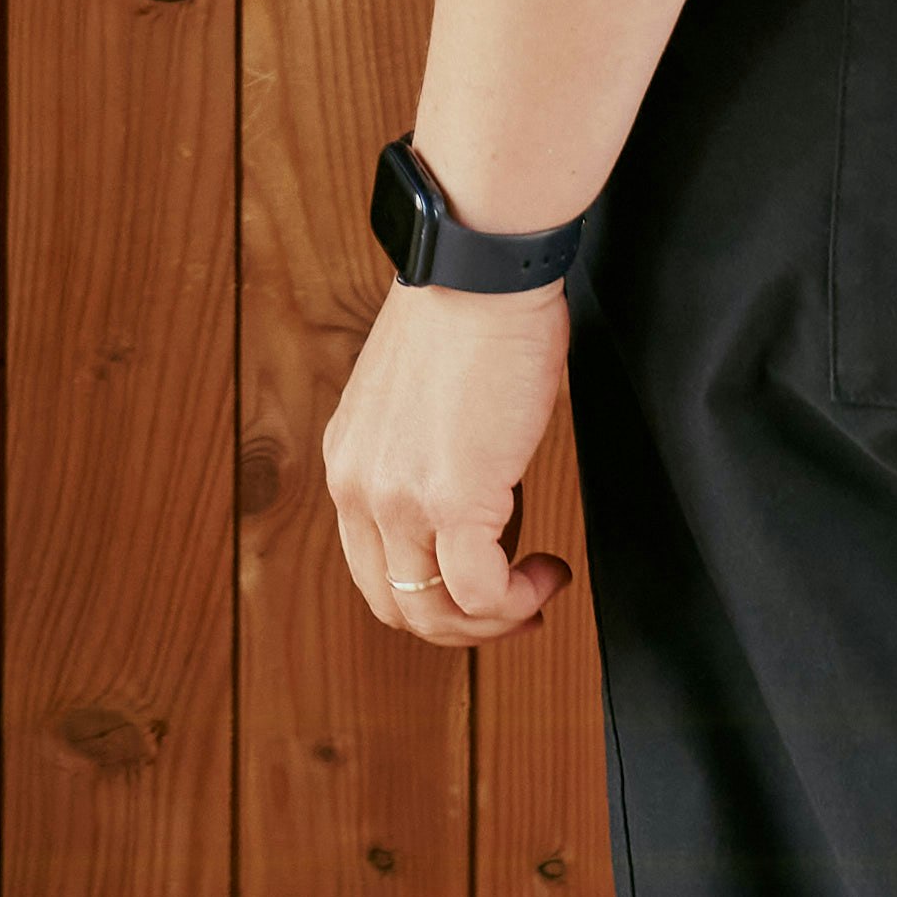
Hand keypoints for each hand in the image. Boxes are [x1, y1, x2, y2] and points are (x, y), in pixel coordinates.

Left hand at [322, 278, 574, 648]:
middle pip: (396, 607)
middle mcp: (360, 488)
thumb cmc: (470, 314)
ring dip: (494, 618)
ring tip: (537, 587)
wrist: (481, 272)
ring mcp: (401, 500)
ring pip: (435, 614)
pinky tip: (546, 571)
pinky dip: (516, 599)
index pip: (372, 569)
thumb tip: (473, 493)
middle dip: (462, 625)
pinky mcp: (453, 501)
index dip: (431, 598)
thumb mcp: (418, 398)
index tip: (482, 585)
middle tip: (516, 606)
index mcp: (350, 463)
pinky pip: (480, 592)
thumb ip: (424, 454)